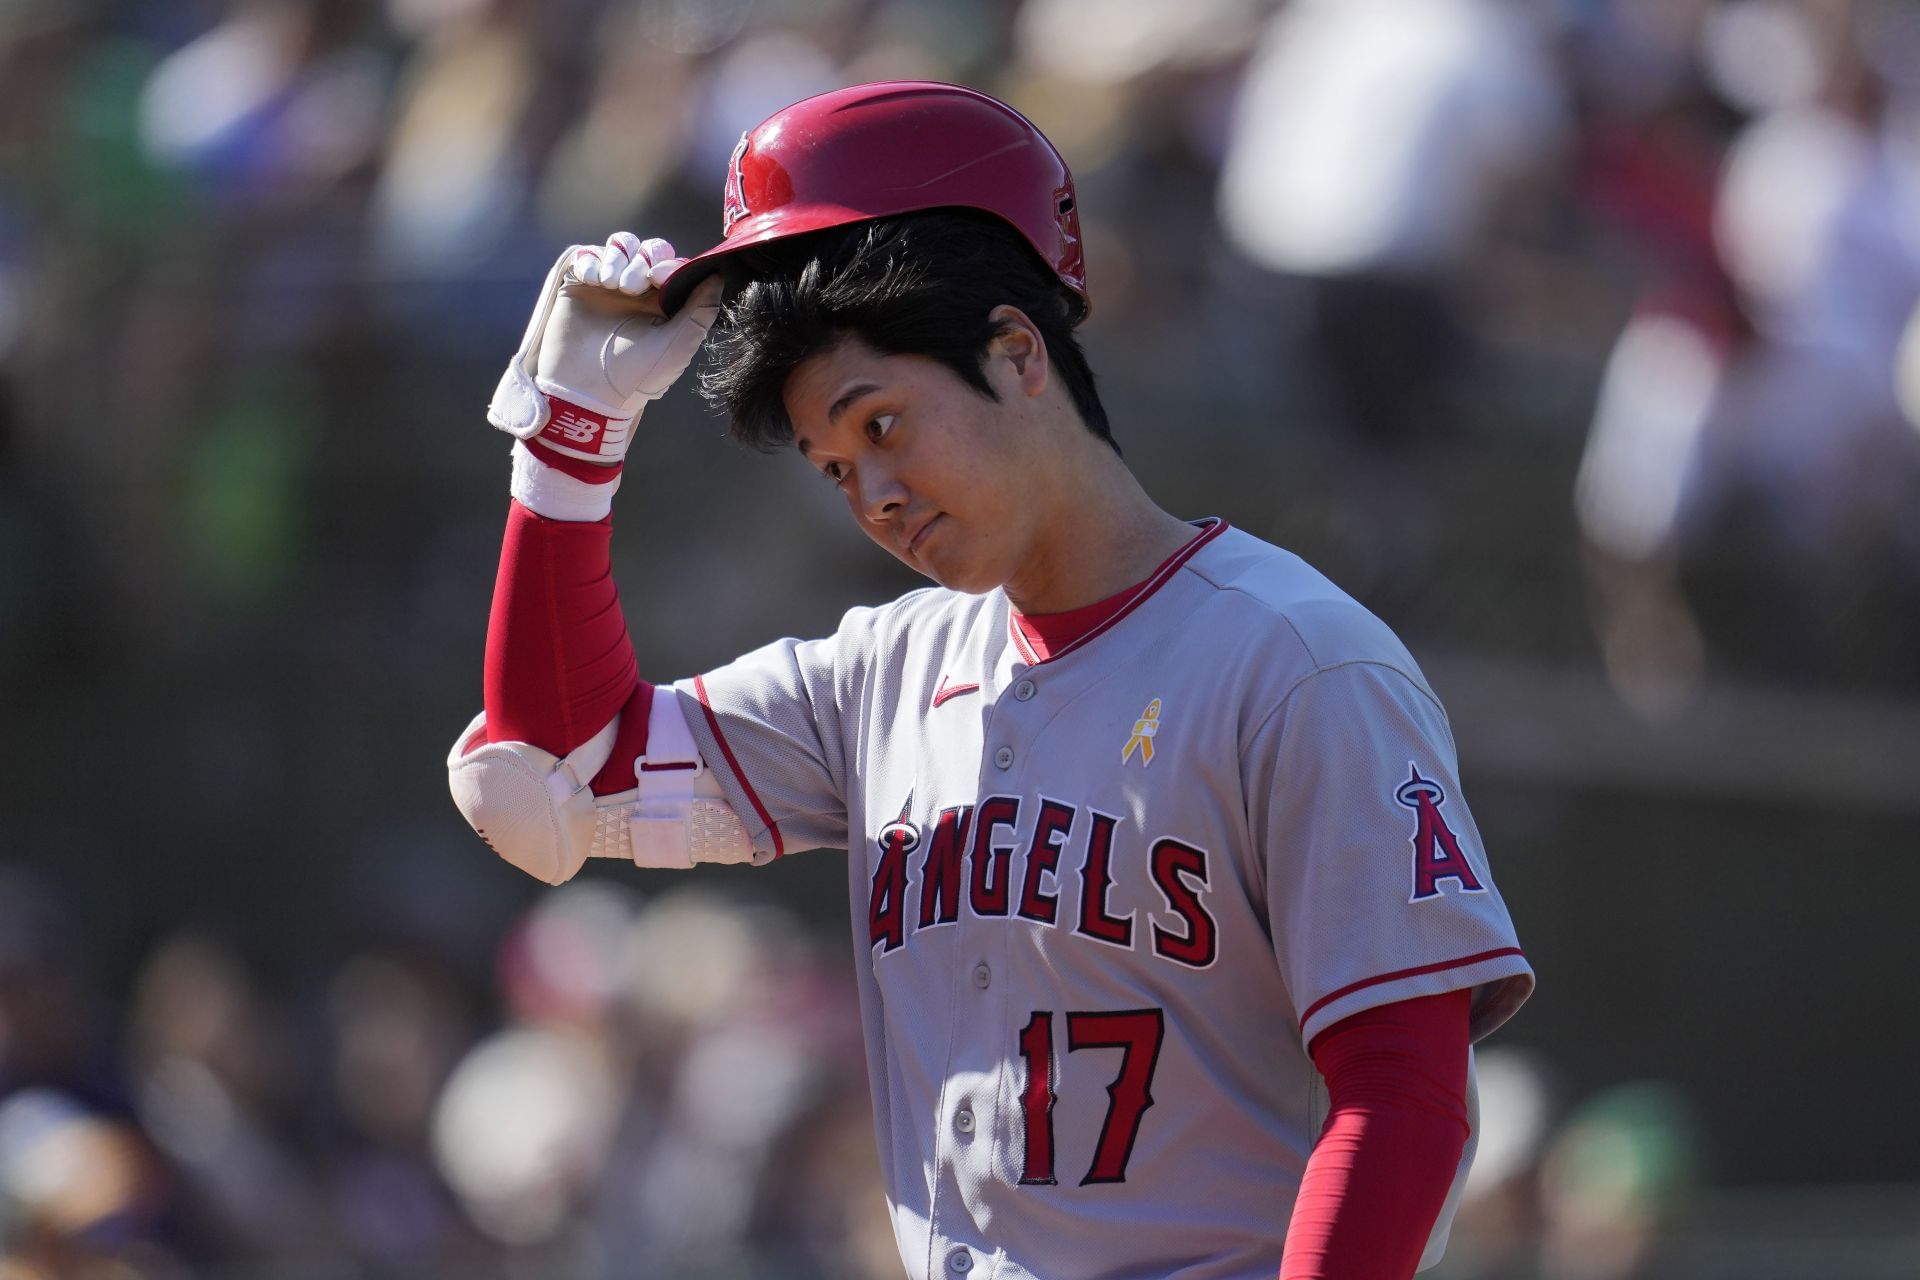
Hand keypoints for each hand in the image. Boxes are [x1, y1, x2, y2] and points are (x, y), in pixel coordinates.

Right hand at [488, 233, 723, 463]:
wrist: (587, 391)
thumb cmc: (637, 376)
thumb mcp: (678, 345)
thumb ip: (702, 310)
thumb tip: (719, 275)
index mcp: (664, 304)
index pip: (672, 264)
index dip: (668, 263)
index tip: (660, 277)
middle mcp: (638, 292)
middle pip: (647, 250)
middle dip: (642, 261)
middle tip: (633, 286)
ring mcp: (607, 287)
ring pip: (620, 246)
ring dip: (618, 259)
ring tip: (612, 285)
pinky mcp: (579, 285)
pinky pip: (587, 255)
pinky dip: (592, 261)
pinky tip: (594, 282)